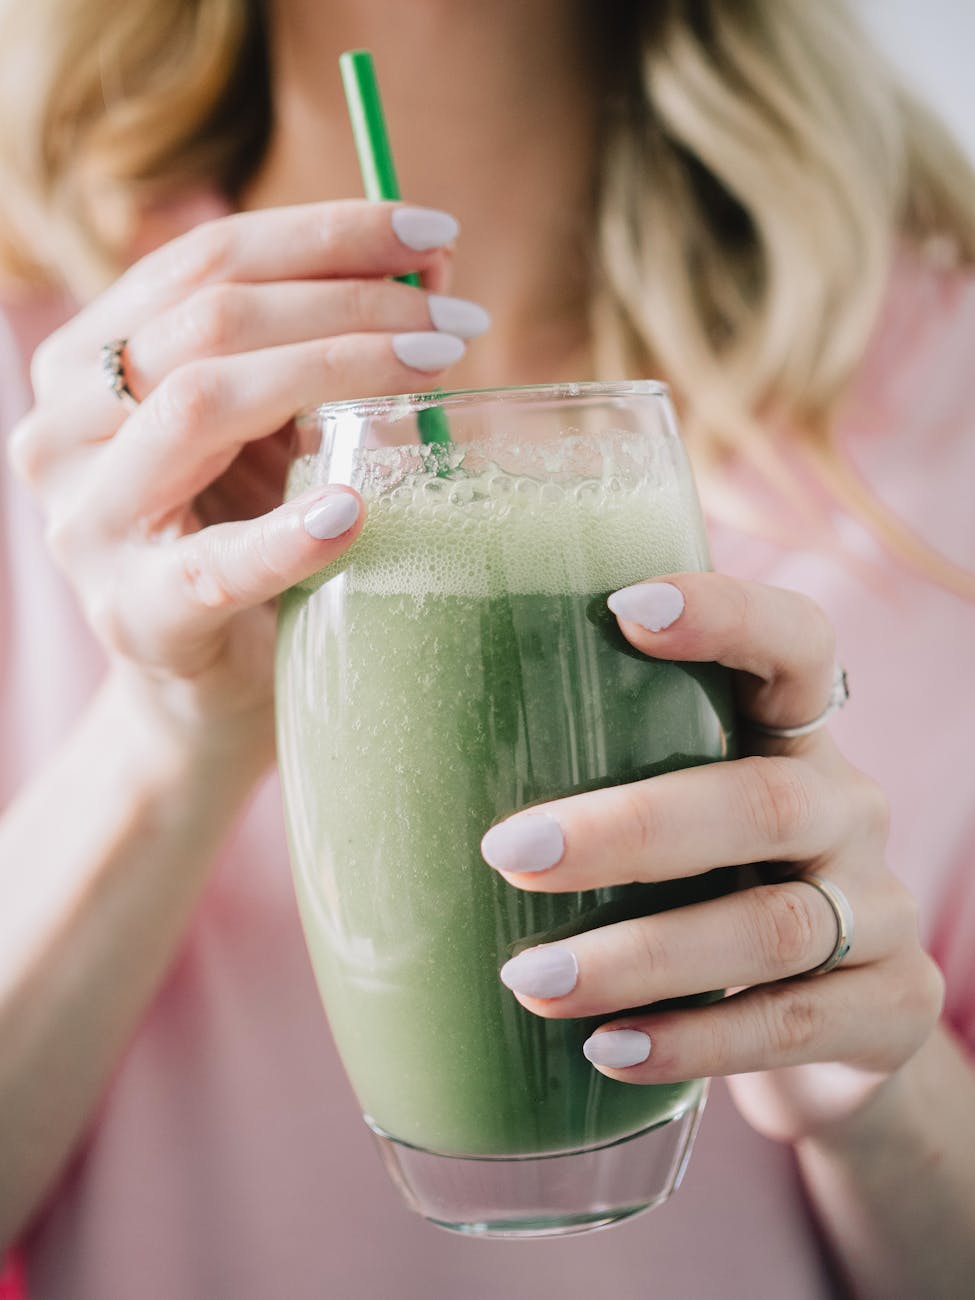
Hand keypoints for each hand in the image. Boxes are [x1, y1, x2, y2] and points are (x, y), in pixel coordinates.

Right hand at [7, 201, 485, 750]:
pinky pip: (212, 564)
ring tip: (434, 368)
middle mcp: (65, 428)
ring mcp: (90, 525)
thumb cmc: (241, 540)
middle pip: (207, 322)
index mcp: (88, 362)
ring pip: (199, 404)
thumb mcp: (272, 431)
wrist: (200, 685)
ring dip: (332, 372)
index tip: (433, 231)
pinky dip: (287, 535)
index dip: (324, 234)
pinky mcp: (136, 614)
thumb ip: (322, 349)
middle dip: (347, 301)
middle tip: (454, 315)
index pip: (204, 261)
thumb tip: (431, 266)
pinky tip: (353, 509)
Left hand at [481, 573, 943, 1143]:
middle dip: (635, 829)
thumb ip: (595, 776)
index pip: (793, 644)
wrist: (829, 1026)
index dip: (727, 615)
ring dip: (643, 955)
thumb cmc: (706, 891)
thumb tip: (388, 752)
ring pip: (774, 925)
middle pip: (765, 801)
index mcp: (790, 738)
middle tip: (510, 856)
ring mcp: (879, 910)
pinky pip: (793, 1024)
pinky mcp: (891, 1007)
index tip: (622, 607)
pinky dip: (695, 1039)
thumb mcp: (672, 820)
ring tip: (531, 982)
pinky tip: (608, 1050)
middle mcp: (848, 807)